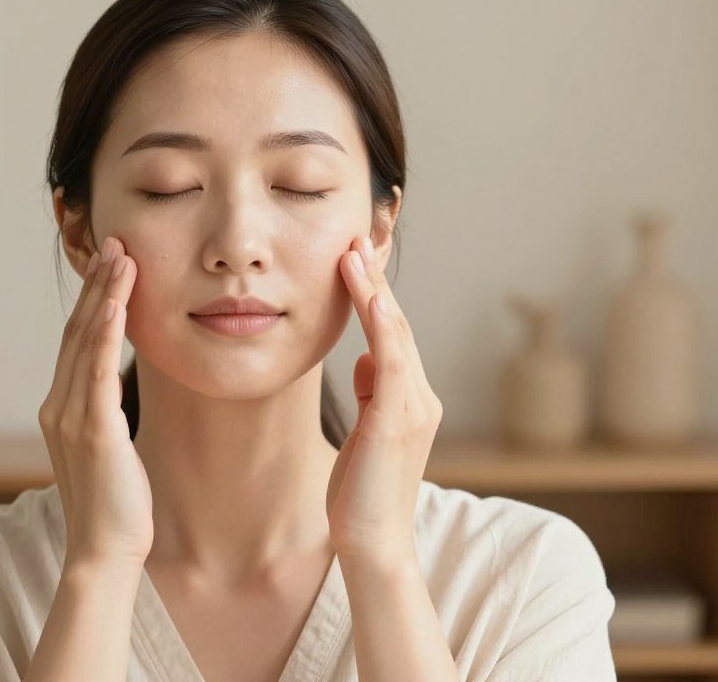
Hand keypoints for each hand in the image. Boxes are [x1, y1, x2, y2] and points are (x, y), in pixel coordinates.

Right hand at [37, 235, 152, 568]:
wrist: (104, 552)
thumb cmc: (113, 504)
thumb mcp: (104, 447)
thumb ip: (101, 413)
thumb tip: (112, 389)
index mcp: (60, 408)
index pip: (77, 341)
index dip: (92, 300)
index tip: (110, 265)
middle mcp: (58, 406)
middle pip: (77, 331)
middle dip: (97, 285)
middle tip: (115, 242)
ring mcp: (71, 417)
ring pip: (86, 342)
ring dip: (104, 296)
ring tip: (121, 257)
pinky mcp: (93, 430)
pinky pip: (97, 372)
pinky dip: (105, 335)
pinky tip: (115, 304)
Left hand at [325, 234, 442, 568]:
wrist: (372, 543)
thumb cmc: (361, 491)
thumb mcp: (366, 431)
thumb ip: (373, 392)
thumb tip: (365, 360)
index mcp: (408, 395)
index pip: (390, 329)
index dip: (376, 288)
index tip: (358, 249)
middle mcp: (419, 394)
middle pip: (395, 321)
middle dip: (376, 275)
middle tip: (362, 230)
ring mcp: (414, 406)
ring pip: (394, 333)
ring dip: (374, 288)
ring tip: (355, 249)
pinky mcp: (399, 420)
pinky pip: (391, 362)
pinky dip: (381, 326)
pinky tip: (369, 296)